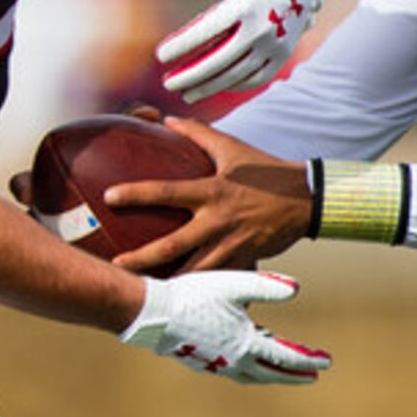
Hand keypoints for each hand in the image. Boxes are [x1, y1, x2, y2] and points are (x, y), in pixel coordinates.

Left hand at [105, 113, 314, 273]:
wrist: (306, 200)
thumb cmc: (265, 172)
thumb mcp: (232, 148)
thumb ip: (198, 133)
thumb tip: (167, 119)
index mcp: (211, 191)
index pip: (166, 191)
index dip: (136, 193)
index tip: (109, 197)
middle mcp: (217, 221)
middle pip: (172, 245)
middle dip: (142, 258)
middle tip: (116, 264)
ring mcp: (231, 244)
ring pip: (193, 271)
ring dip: (168, 281)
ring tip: (144, 290)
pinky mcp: (243, 260)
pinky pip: (217, 278)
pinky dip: (199, 288)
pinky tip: (182, 298)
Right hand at [120, 269, 329, 384]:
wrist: (153, 313)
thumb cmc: (193, 295)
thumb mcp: (235, 285)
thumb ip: (267, 287)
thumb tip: (296, 288)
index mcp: (246, 344)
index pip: (286, 357)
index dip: (308, 360)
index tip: (326, 363)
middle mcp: (234, 360)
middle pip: (271, 372)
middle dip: (293, 374)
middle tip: (312, 375)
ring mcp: (216, 364)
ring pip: (251, 374)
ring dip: (269, 373)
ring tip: (280, 370)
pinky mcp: (201, 361)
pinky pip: (232, 370)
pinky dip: (247, 368)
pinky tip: (243, 359)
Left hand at [155, 0, 338, 102]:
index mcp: (244, 3)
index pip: (205, 32)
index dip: (181, 46)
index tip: (160, 56)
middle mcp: (260, 28)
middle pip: (218, 62)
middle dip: (190, 76)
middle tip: (167, 84)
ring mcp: (274, 44)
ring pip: (236, 75)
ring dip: (209, 87)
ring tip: (187, 93)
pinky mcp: (283, 53)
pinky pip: (256, 78)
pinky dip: (235, 85)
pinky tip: (216, 87)